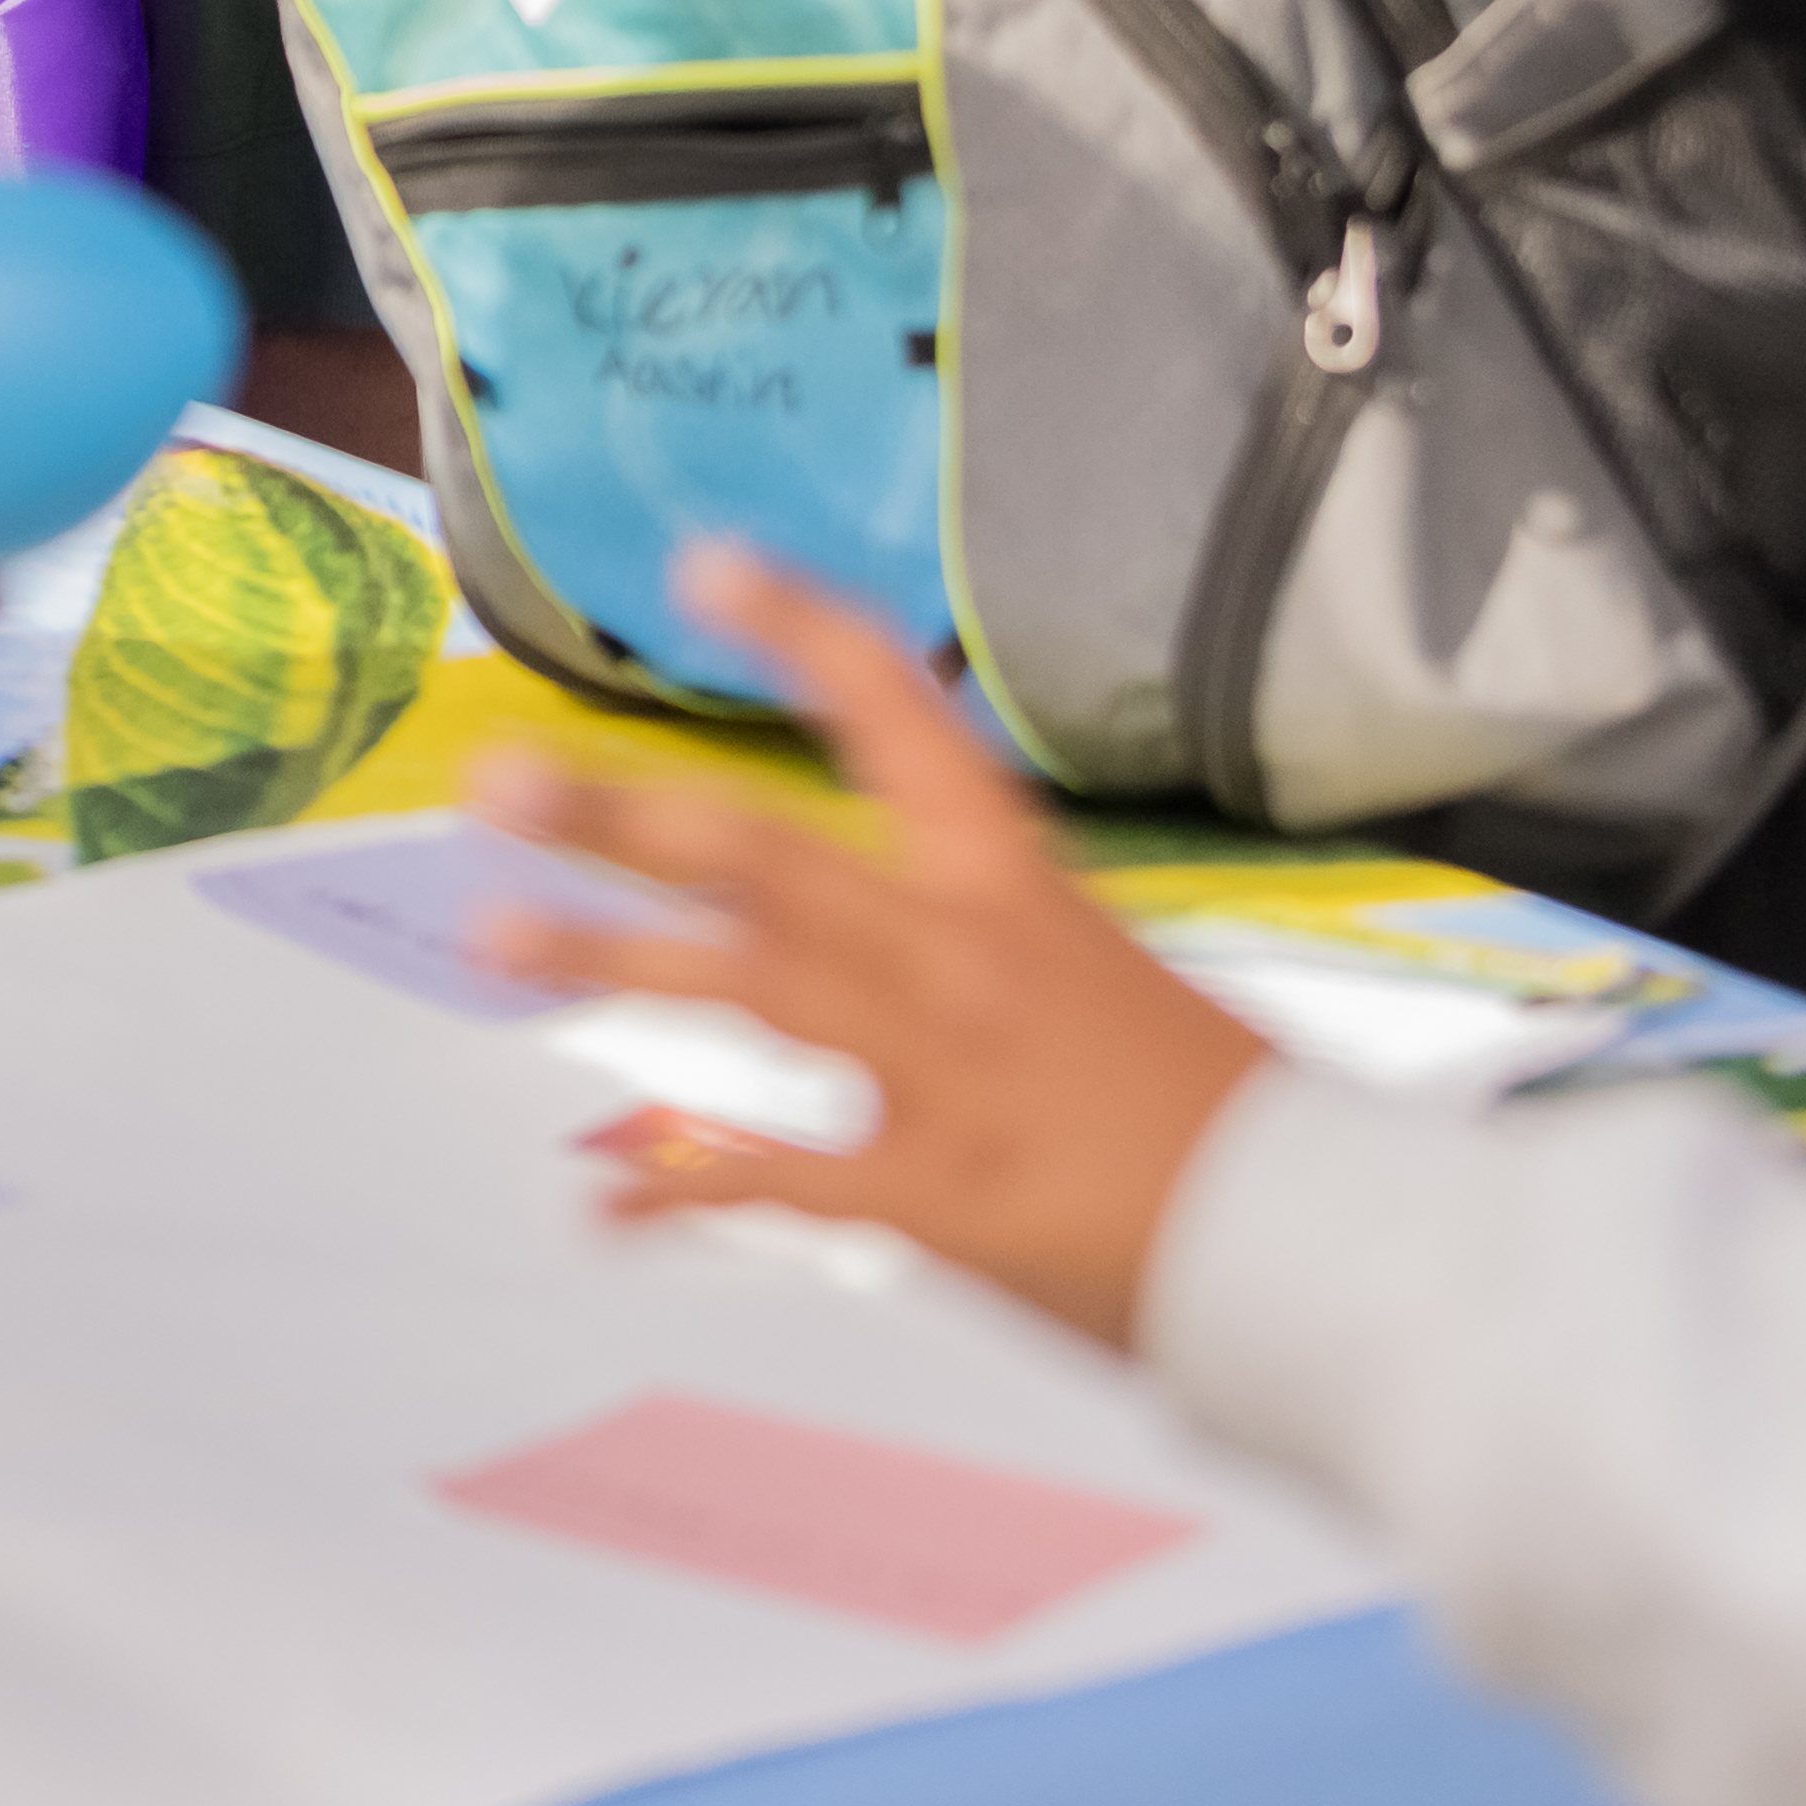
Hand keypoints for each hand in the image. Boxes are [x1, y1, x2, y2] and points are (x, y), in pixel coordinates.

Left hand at [464, 552, 1273, 1351]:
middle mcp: (964, 958)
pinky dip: (680, 1192)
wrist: (1317, 1240)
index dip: (803, 634)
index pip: (905, 721)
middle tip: (496, 781)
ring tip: (488, 936)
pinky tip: (598, 1204)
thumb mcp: (1106, 983)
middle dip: (623, 820)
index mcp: (1020, 885)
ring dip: (605, 961)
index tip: (704, 565)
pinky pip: (775, 1182)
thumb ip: (987, 957)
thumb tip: (898, 952)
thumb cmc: (1225, 1111)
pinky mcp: (930, 1200)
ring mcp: (939, 1076)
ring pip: (741, 993)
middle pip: (766, 859)